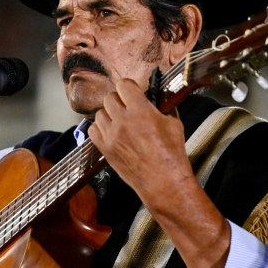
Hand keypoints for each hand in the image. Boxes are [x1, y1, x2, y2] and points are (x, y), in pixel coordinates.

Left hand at [87, 78, 192, 206]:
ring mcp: (111, 136)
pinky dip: (100, 128)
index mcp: (140, 111)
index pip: (123, 85)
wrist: (163, 182)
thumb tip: (159, 98)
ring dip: (109, 114)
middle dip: (119, 99)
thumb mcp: (174, 124)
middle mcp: (122, 121)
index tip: (132, 91)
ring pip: (99, 113)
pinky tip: (111, 131)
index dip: (128, 87)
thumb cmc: (170, 155)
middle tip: (127, 106)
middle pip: (110, 98)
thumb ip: (163, 107)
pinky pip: (93, 130)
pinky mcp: (105, 149)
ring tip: (119, 120)